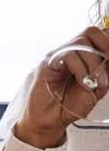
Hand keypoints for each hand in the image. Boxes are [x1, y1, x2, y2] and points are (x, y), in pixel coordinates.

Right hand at [16, 26, 108, 148]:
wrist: (52, 119)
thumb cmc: (72, 104)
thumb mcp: (99, 86)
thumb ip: (105, 70)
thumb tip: (108, 58)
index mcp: (85, 55)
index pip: (100, 35)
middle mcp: (71, 52)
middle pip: (91, 31)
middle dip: (106, 44)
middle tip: (108, 62)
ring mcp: (58, 56)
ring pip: (82, 43)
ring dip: (93, 62)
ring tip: (93, 82)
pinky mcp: (47, 63)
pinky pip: (68, 55)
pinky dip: (81, 69)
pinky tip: (83, 83)